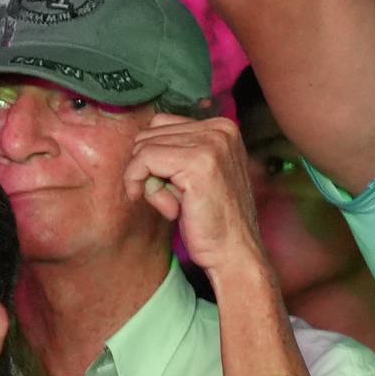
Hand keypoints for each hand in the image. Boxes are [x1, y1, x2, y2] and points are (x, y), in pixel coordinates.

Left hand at [126, 112, 264, 280]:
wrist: (235, 251)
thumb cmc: (214, 219)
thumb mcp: (201, 172)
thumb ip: (180, 149)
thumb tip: (139, 140)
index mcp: (223, 127)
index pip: (160, 124)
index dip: (154, 159)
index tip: (170, 187)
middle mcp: (220, 129)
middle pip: (149, 134)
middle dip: (150, 170)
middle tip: (175, 200)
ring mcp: (211, 144)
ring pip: (143, 148)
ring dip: (149, 182)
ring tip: (176, 205)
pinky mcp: (197, 163)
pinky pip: (143, 161)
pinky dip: (143, 187)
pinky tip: (170, 210)